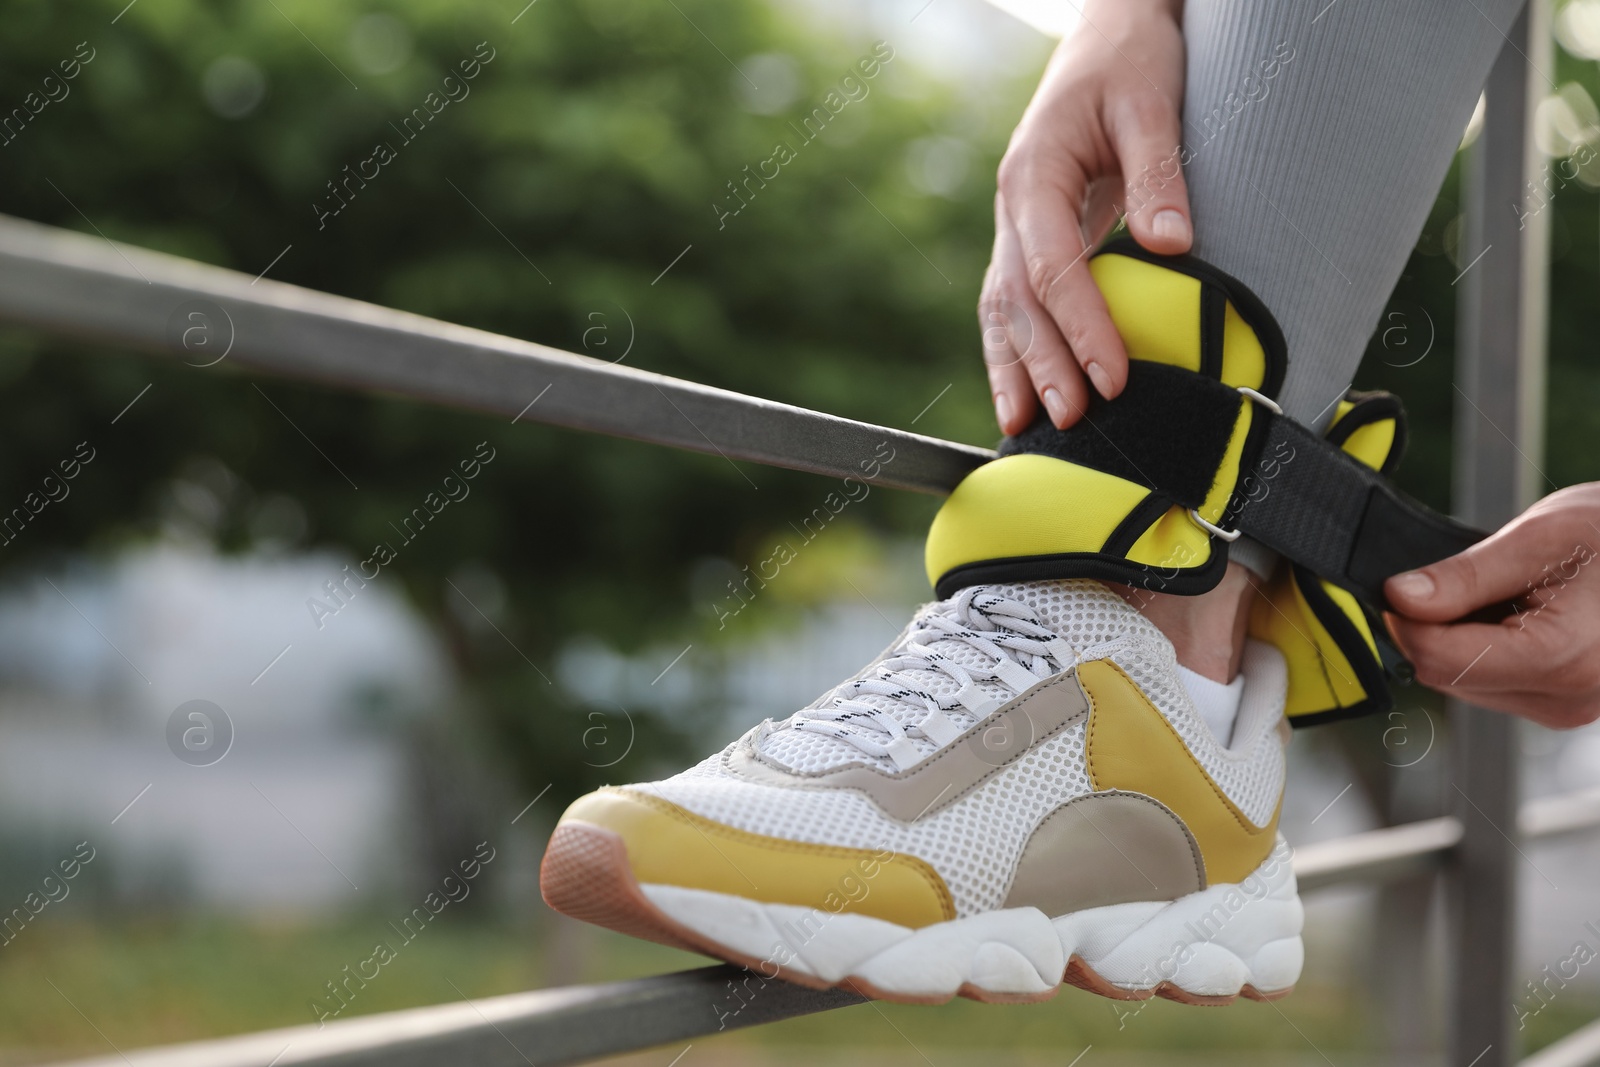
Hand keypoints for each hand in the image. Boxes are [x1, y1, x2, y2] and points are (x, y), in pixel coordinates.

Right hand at [981, 0, 1189, 434]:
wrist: (1107, 30)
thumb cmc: (1131, 59)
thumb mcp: (1150, 102)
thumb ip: (1158, 174)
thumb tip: (1173, 248)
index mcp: (1034, 175)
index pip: (1051, 267)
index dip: (1081, 326)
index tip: (1113, 377)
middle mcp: (1013, 205)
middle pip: (1016, 300)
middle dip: (1042, 363)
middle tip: (1073, 418)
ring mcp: (1014, 223)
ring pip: (1001, 308)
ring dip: (1014, 368)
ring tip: (1023, 428)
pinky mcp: (1029, 235)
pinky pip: (1012, 302)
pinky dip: (1014, 350)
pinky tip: (1024, 394)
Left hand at [1384, 483, 1599, 728]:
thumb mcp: (1541, 539)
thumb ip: (1464, 576)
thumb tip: (1400, 597)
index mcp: (1562, 661)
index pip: (1438, 659)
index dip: (1405, 619)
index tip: (1399, 584)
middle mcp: (1566, 700)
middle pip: (1446, 675)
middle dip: (1434, 627)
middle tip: (1457, 579)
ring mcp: (1568, 708)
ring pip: (1464, 682)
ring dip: (1460, 637)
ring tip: (1505, 592)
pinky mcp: (1564, 704)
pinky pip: (1493, 681)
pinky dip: (1485, 647)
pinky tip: (1516, 613)